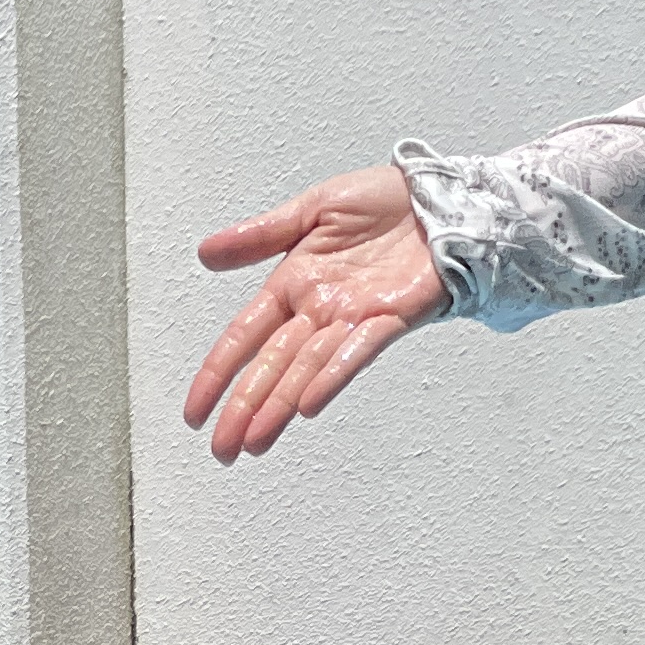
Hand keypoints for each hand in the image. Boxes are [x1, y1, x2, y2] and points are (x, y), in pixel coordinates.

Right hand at [185, 164, 448, 464]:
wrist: (449, 196)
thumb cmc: (389, 199)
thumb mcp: (316, 205)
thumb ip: (262, 234)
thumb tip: (206, 252)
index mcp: (294, 283)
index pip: (244, 336)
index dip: (217, 373)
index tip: (196, 412)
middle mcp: (319, 308)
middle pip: (271, 365)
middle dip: (243, 408)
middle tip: (222, 448)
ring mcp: (353, 318)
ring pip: (306, 370)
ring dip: (278, 408)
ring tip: (255, 443)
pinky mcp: (391, 318)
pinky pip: (357, 351)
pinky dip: (331, 376)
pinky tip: (307, 404)